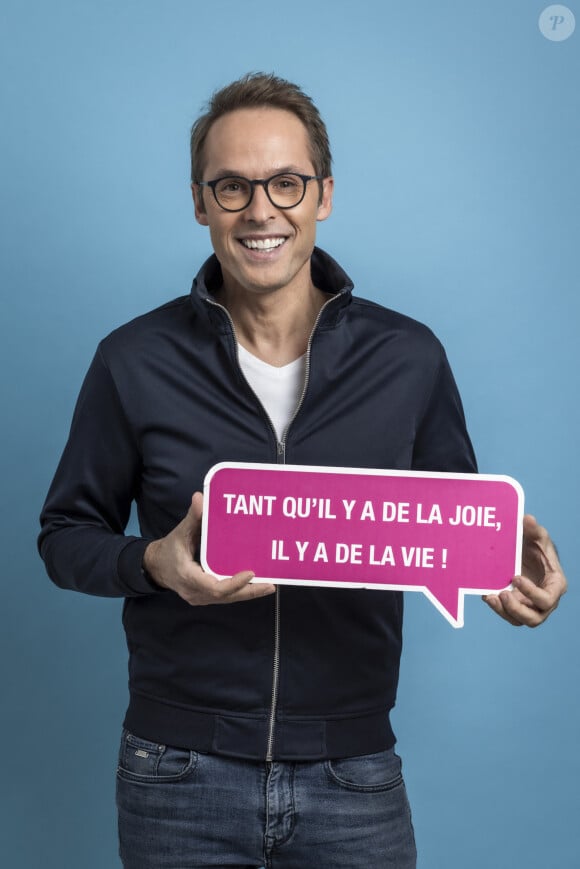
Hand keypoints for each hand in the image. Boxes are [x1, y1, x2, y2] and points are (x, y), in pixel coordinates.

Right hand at [143, 492, 275, 605]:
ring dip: (248, 593)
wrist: (156, 567)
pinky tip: (256, 586)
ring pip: (227, 599)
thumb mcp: (180, 532)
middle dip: (248, 591)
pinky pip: (225, 597)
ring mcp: (200, 597)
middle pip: (225, 596)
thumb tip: (200, 497)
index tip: (250, 573)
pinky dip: (240, 591)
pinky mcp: (205, 597)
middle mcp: (195, 592)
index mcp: (188, 576)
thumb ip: (193, 516)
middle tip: (270, 585)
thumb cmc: (169, 549)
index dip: (233, 583)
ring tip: (269, 585)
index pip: (213, 587)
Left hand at [483, 515, 566, 626]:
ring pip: (520, 620)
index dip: (532, 593)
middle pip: (534, 618)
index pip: (547, 598)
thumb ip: (534, 529)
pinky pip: (507, 614)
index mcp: (555, 585)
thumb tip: (527, 518)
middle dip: (517, 609)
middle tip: (503, 594)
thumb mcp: (537, 536)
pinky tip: (486, 595)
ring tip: (490, 597)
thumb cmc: (536, 545)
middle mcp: (545, 600)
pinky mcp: (516, 606)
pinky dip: (497, 608)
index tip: (515, 577)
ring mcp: (530, 606)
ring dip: (505, 612)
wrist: (526, 553)